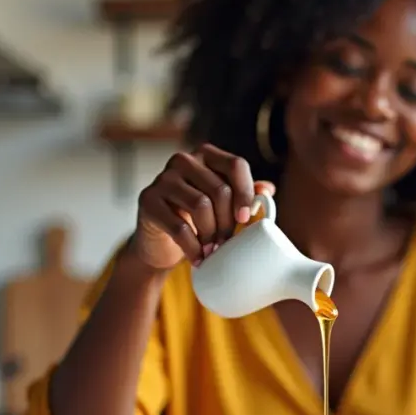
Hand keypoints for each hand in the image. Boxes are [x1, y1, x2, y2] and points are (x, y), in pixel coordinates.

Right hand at [133, 144, 261, 270]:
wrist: (160, 242)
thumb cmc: (196, 220)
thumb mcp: (222, 205)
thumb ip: (244, 194)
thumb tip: (268, 189)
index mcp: (206, 155)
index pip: (235, 165)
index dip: (246, 193)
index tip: (246, 219)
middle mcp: (183, 161)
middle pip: (219, 189)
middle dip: (228, 222)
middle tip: (226, 243)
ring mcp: (162, 179)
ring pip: (200, 205)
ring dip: (211, 235)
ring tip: (213, 251)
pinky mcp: (148, 200)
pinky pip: (179, 226)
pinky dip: (193, 247)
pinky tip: (198, 259)